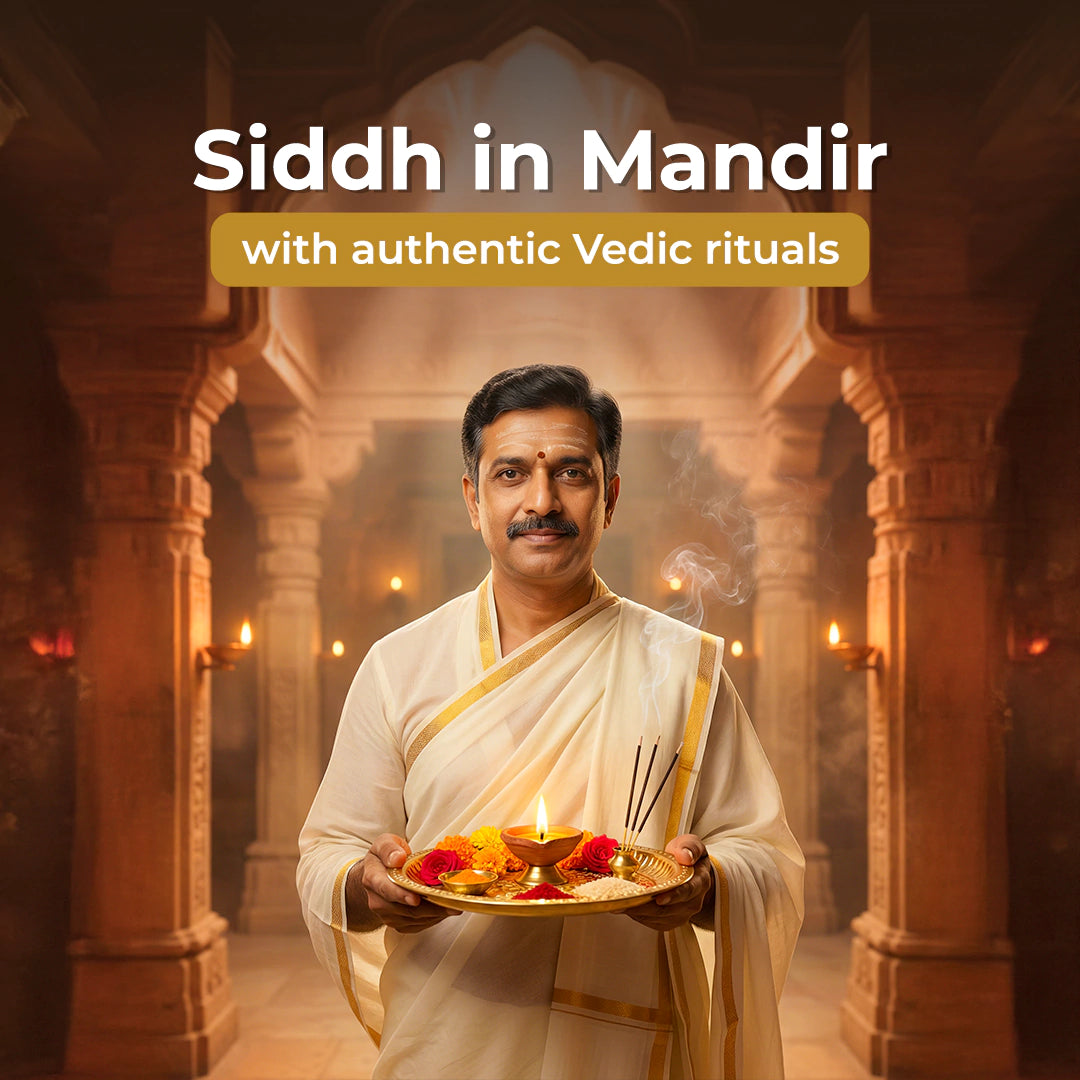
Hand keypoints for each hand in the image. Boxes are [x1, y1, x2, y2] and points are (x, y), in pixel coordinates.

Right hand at [345, 833, 461, 933]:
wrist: (377, 874)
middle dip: (430, 906)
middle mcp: (378, 901)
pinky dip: (433, 918)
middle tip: (452, 901)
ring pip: (414, 919)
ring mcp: (387, 915)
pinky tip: (446, 908)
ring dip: (435, 913)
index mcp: (373, 878)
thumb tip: (398, 858)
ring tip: (454, 904)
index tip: (415, 898)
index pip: (385, 889)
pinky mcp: (398, 923)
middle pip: (405, 909)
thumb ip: (389, 848)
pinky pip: (418, 925)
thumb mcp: (384, 843)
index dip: (400, 895)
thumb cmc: (384, 857)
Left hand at [624, 834, 713, 931]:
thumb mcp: (691, 844)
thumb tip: (685, 856)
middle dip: (646, 906)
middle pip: (668, 909)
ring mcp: (681, 913)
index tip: (659, 898)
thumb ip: (690, 846)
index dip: (673, 896)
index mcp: (699, 882)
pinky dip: (639, 915)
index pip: (687, 891)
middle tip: (626, 901)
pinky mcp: (670, 920)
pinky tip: (627, 906)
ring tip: (621, 902)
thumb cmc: (688, 857)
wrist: (692, 873)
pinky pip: (653, 922)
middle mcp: (692, 902)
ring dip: (639, 911)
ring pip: (658, 918)